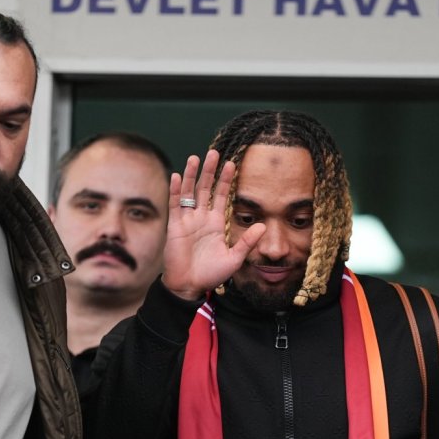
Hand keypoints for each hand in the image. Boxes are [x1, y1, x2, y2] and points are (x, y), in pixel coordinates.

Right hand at [162, 150, 264, 299]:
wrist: (190, 286)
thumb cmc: (211, 275)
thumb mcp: (234, 258)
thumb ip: (247, 242)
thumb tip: (264, 226)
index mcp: (216, 223)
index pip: (222, 196)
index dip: (226, 180)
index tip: (232, 164)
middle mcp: (201, 218)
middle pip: (205, 188)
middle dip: (210, 171)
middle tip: (214, 152)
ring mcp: (187, 221)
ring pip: (189, 192)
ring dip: (191, 175)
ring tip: (195, 158)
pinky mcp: (175, 226)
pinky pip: (175, 205)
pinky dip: (175, 190)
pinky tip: (177, 176)